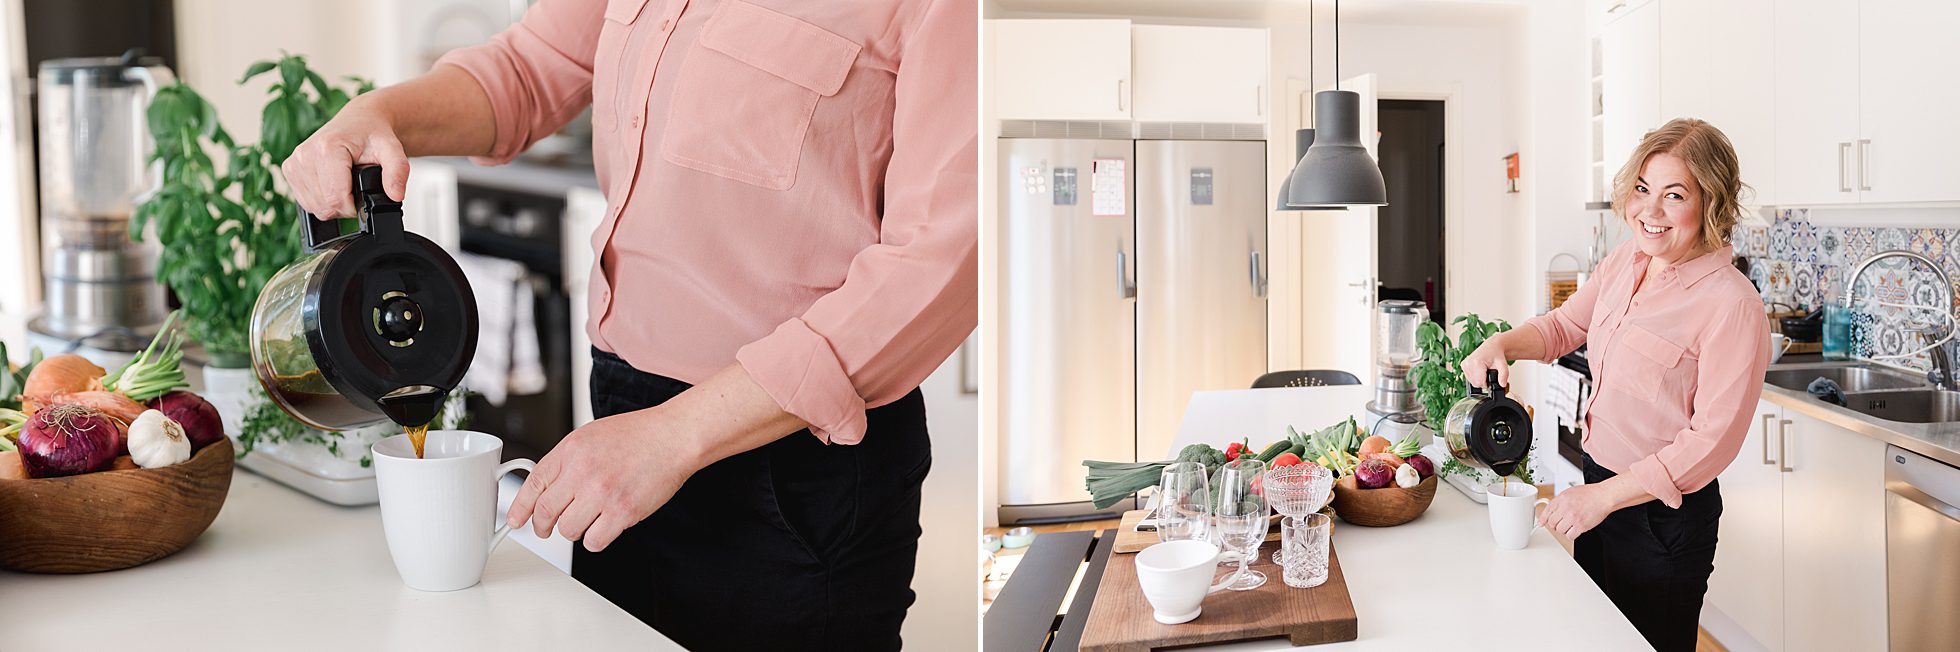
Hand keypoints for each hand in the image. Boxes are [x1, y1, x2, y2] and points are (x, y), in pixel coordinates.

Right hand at [281, 97, 409, 218]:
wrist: (360, 120)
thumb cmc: (372, 133)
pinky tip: (333, 183)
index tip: (364, 194)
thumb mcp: (392, 149)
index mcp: (327, 149)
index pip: (336, 198)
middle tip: (357, 186)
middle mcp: (305, 155)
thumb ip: (398, 171)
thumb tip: (396, 195)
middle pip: (325, 206)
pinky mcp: (289, 169)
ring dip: (333, 204)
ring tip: (346, 182)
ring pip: (314, 207)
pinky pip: (305, 202)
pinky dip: (322, 200)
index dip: (355, 206)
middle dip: (345, 205)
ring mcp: (294, 163)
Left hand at [504, 408, 705, 551]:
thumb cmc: (637, 435)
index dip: (520, 508)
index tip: (516, 520)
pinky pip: (594, 541)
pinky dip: (596, 539)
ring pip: (568, 530)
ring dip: (574, 530)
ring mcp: (602, 493)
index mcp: (570, 450)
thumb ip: (566, 460)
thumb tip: (545, 488)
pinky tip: (604, 526)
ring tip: (587, 520)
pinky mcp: (623, 512)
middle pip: (546, 512)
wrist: (672, 437)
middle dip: (542, 527)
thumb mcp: (590, 436)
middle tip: (547, 529)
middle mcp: (582, 471)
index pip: (533, 485)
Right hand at [1460, 336, 1510, 388]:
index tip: (1491, 377)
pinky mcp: (1463, 365)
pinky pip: (1469, 377)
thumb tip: (1503, 385)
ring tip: (1485, 371)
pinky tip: (1480, 370)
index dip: (1487, 384)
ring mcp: (1464, 364)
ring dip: (1479, 379)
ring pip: (1471, 381)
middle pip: (1475, 383)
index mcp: (1476, 363)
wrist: (1492, 346)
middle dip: (1483, 382)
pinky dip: (1475, 376)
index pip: (1479, 383)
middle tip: (1489, 373)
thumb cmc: (1496, 354)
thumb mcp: (1503, 364)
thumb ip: (1504, 375)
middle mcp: (1468, 363)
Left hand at [1537, 482, 1617, 539]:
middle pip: (1552, 523)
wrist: (1603, 496)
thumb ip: (1558, 502)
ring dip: (1564, 529)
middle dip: (1556, 524)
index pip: (1547, 512)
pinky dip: (1571, 535)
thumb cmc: (1588, 494)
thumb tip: (1548, 512)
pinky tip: (1575, 529)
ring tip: (1571, 524)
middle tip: (1563, 522)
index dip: (1543, 519)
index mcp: (1561, 499)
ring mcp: (1573, 517)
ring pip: (1560, 530)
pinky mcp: (1581, 526)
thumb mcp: (1569, 493)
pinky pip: (1570, 536)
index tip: (1541, 523)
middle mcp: (1565, 508)